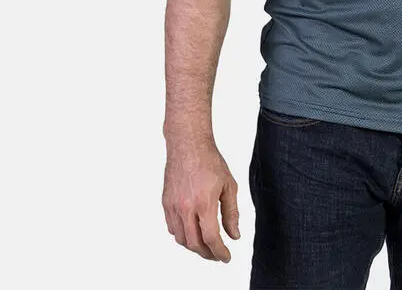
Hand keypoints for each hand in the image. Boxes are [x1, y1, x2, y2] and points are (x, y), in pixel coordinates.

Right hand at [162, 141, 240, 261]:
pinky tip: (192, 233)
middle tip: (217, 255)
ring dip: (194, 247)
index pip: (211, 238)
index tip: (226, 257)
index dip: (219, 252)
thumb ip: (231, 213)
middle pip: (194, 243)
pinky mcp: (166, 203)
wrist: (188, 145)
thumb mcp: (229, 185)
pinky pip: (172, 228)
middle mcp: (186, 207)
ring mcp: (173, 206)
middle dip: (207, 254)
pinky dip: (182, 236)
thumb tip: (234, 235)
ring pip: (181, 239)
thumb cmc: (210, 162)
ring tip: (206, 246)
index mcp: (204, 202)